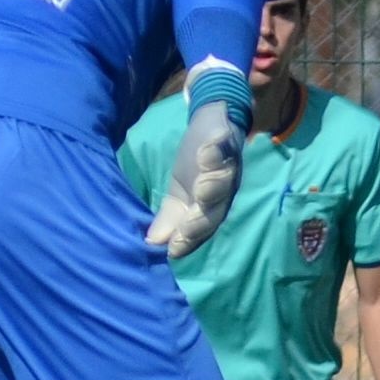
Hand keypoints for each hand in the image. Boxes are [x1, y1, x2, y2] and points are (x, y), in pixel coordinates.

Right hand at [146, 95, 249, 256]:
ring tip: (201, 190)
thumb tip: (152, 245)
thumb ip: (170, 218)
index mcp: (211, 207)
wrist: (210, 128)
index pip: (201, 227)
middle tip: (186, 229)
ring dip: (213, 185)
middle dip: (201, 220)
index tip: (172, 251)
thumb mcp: (179, 195)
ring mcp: (227, 165)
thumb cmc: (196, 168)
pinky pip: (222, 146)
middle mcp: (224, 191)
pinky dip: (215, 150)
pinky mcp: (226, 140)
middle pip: (216, 209)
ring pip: (223, 180)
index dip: (188, 239)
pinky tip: (205, 153)